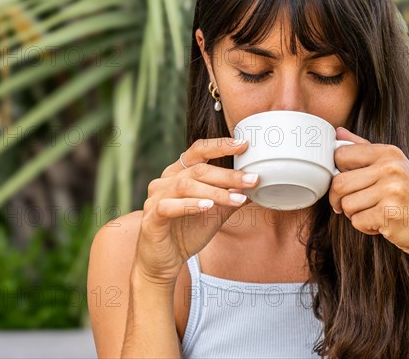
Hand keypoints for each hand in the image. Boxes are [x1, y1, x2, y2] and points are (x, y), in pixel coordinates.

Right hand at [133, 137, 258, 286]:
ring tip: (238, 199)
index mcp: (178, 173)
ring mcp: (156, 198)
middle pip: (198, 170)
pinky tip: (208, 207)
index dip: (220, 146)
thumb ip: (232, 197)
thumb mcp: (215, 213)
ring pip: (186, 186)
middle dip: (228, 175)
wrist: (162, 263)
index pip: (198, 151)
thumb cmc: (187, 233)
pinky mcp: (151, 218)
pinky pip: (169, 206)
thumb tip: (257, 186)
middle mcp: (165, 181)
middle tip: (252, 180)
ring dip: (215, 192)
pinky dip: (190, 205)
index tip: (244, 145)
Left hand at [329, 127, 408, 257]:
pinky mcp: (389, 214)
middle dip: (338, 199)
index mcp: (389, 153)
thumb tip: (338, 132)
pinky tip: (381, 223)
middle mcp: (391, 168)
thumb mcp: (393, 166)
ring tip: (373, 212)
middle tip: (347, 205)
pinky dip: (364, 226)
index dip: (336, 172)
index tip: (344, 183)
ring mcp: (391, 191)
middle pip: (339, 183)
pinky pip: (357, 221)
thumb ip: (364, 148)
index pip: (341, 155)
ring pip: (347, 204)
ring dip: (353, 214)